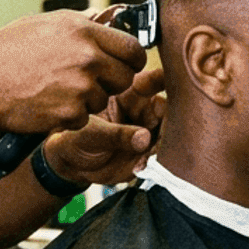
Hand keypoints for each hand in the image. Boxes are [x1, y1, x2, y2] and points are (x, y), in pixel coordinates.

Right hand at [0, 11, 146, 136]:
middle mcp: (87, 57)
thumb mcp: (40, 24)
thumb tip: (98, 16)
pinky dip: (69, 116)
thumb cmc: (4, 53)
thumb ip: (76, 22)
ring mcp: (81, 86)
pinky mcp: (71, 113)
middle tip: (92, 82)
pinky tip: (48, 104)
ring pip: (104, 99)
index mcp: (82, 31)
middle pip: (125, 77)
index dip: (133, 60)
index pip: (132, 47)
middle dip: (113, 82)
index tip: (128, 65)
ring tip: (57, 90)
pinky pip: (83, 117)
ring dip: (87, 100)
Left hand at [43, 66, 165, 184]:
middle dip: (169, 123)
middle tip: (158, 138)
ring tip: (145, 156)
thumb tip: (144, 138)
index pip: (153, 81)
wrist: (72, 165)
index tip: (176, 89)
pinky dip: (155, 161)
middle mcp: (144, 109)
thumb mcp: (91, 135)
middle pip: (169, 108)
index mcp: (128, 94)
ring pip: (171, 132)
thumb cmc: (74, 138)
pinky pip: (163, 153)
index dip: (168, 82)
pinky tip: (139, 167)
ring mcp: (149, 129)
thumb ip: (117, 135)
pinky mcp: (150, 150)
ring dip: (163, 145)